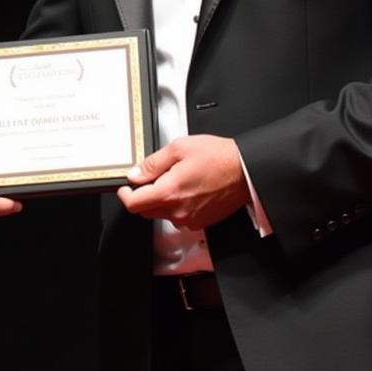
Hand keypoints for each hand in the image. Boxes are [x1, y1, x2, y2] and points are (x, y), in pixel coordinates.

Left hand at [117, 135, 249, 228]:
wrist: (245, 171)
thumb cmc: (218, 157)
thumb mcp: (179, 148)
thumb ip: (153, 163)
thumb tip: (135, 174)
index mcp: (169, 192)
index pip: (134, 204)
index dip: (125, 195)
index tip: (125, 188)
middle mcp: (178, 211)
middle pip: (146, 210)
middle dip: (143, 195)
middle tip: (153, 178)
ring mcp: (190, 219)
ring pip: (162, 214)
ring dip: (161, 201)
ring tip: (175, 180)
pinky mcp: (201, 222)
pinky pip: (179, 217)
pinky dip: (177, 206)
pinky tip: (188, 189)